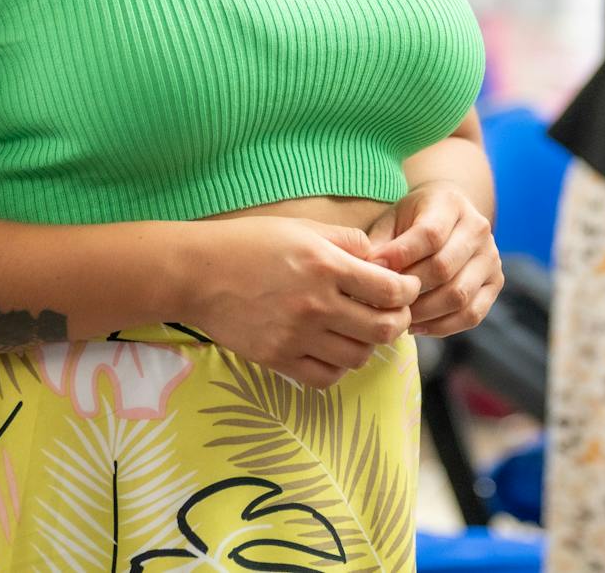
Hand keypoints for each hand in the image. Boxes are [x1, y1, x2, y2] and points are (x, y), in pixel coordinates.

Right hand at [186, 219, 420, 389]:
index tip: (405, 288)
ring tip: (359, 330)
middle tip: (392, 313)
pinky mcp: (277, 359)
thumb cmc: (249, 243)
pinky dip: (338, 368)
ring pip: (358, 356)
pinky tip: (333, 351)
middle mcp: (315, 304)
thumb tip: (381, 260)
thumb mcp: (302, 227)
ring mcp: (296, 336)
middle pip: (383, 329)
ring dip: (368, 345)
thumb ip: (347, 242)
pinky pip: (325, 377)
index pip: (390, 290)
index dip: (407, 291)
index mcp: (325, 266)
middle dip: (397, 321)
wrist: (197, 273)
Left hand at [366, 183, 503, 337]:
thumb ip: (380, 243)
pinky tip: (418, 327)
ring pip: (459, 295)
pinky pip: (472, 314)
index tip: (373, 270)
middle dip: (410, 289)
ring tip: (398, 316)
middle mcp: (478, 228)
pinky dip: (443, 326)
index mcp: (450, 204)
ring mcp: (491, 256)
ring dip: (424, 312)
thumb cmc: (411, 220)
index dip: (401, 256)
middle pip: (444, 267)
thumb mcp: (392, 220)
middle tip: (383, 301)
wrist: (447, 218)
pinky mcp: (496, 282)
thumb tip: (368, 271)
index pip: (430, 234)